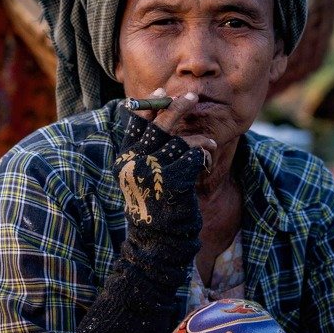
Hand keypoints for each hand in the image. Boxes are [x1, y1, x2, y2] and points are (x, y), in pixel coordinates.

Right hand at [114, 91, 211, 284]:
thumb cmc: (152, 205)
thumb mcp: (139, 176)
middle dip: (176, 108)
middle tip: (192, 96)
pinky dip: (201, 153)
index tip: (159, 92)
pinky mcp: (173, 181)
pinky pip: (191, 156)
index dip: (147, 106)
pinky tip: (207, 156)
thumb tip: (154, 120)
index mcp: (125, 159)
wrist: (157, 240)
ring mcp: (154, 172)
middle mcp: (136, 163)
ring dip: (197, 138)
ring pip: (179, 140)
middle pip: (158, 126)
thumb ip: (143, 151)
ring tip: (208, 141)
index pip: (134, 124)